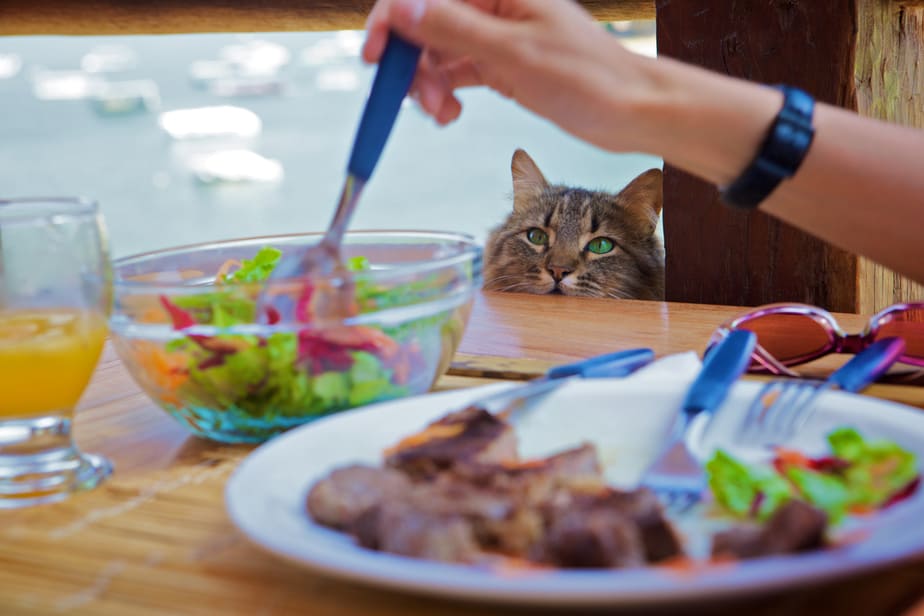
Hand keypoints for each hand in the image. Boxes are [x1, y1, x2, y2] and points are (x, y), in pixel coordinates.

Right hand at [362, 0, 657, 151]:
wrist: (630, 111)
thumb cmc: (590, 79)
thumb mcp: (514, 54)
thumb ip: (454, 29)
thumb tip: (403, 8)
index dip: (392, 22)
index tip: (375, 57)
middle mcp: (494, 7)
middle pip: (426, 25)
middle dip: (413, 64)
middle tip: (418, 100)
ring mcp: (497, 37)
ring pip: (438, 53)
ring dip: (429, 85)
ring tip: (443, 114)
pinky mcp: (502, 65)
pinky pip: (457, 73)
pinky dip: (447, 94)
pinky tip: (450, 113)